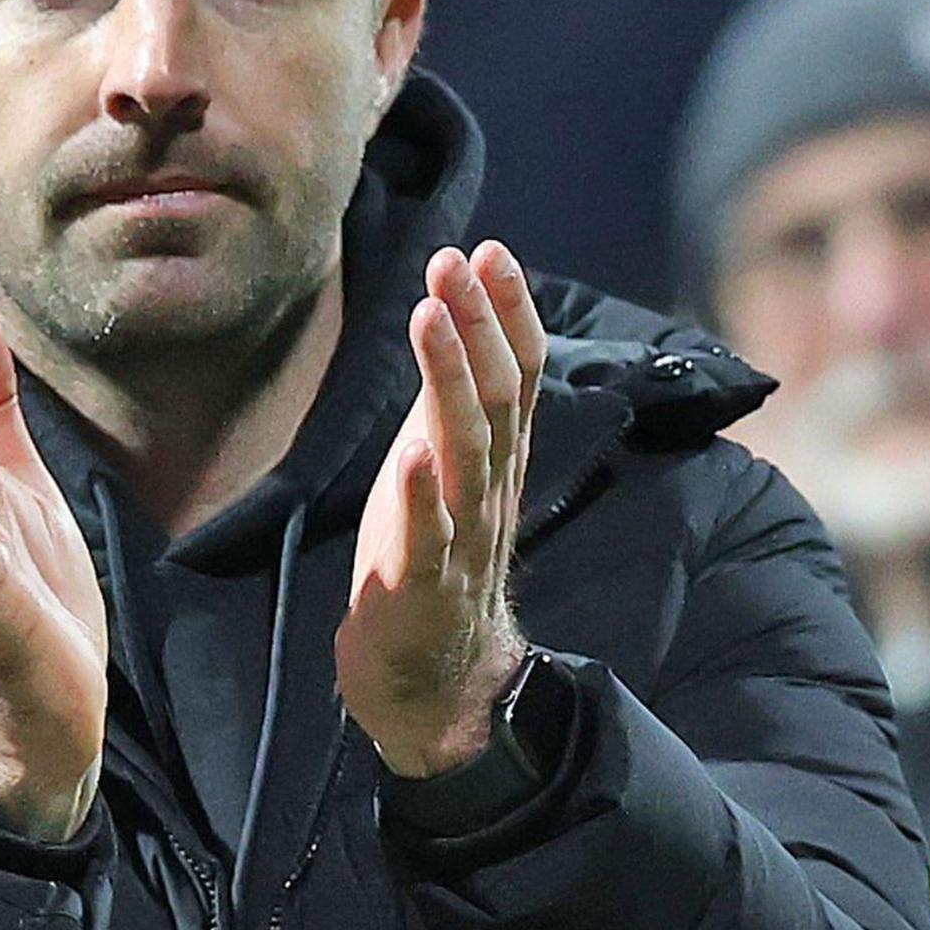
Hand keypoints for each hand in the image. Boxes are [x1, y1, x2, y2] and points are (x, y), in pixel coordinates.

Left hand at [341, 242, 545, 777]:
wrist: (433, 680)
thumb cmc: (431, 559)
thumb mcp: (444, 465)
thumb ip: (452, 398)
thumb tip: (452, 311)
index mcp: (498, 461)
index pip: (518, 373)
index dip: (508, 311)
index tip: (490, 249)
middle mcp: (490, 491)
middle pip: (495, 398)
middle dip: (476, 324)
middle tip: (452, 261)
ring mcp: (460, 539)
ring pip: (466, 453)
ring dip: (447, 381)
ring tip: (430, 318)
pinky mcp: (420, 588)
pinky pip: (428, 538)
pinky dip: (421, 496)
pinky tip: (411, 454)